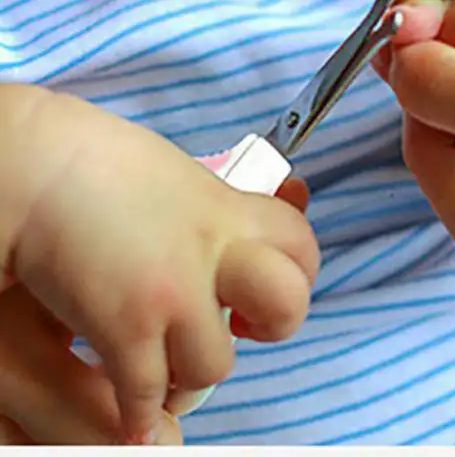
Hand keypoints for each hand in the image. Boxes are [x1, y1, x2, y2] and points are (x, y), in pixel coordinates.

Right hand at [0, 85, 318, 443]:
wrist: (32, 165)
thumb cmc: (97, 170)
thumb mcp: (180, 177)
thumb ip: (228, 205)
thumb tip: (295, 193)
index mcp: (224, 210)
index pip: (299, 243)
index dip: (295, 270)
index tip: (262, 284)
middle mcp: (210, 251)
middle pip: (287, 303)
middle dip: (271, 324)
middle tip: (238, 322)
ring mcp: (172, 292)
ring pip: (217, 364)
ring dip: (190, 369)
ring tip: (160, 354)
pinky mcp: (125, 328)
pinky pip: (151, 396)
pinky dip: (139, 411)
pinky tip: (126, 400)